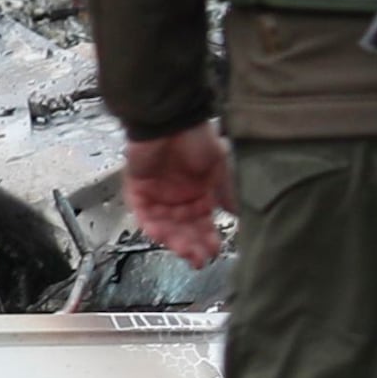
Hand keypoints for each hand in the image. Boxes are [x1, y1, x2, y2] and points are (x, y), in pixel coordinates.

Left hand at [124, 124, 234, 266]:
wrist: (170, 119)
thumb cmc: (196, 137)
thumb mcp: (219, 166)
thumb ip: (226, 192)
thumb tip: (238, 214)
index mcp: (198, 193)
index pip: (203, 224)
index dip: (208, 239)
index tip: (215, 252)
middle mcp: (178, 198)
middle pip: (184, 230)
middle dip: (193, 245)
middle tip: (200, 259)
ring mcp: (157, 196)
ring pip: (165, 227)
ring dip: (175, 241)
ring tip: (186, 252)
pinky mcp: (138, 191)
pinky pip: (144, 215)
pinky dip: (153, 227)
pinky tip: (164, 236)